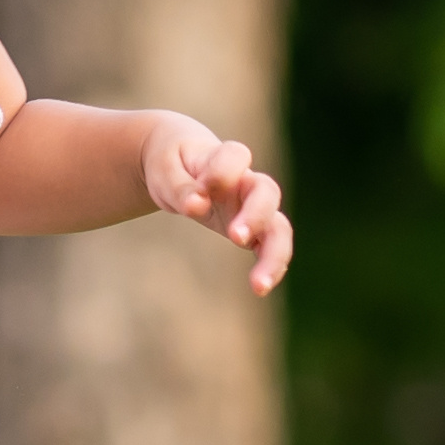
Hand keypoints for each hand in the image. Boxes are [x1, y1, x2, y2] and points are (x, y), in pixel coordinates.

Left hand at [143, 115, 292, 293]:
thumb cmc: (173, 165)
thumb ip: (180, 187)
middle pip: (267, 192)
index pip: (235, 156)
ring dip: (273, 254)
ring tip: (259, 284)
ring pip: (278, 226)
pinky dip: (270, 267)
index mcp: (224, 158)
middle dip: (256, 215)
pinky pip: (270, 247)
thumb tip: (197, 206)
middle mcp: (246, 181)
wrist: (181, 165)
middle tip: (235, 238)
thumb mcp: (165, 171)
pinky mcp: (253, 229)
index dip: (222, 171)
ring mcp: (253, 206)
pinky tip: (260, 288)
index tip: (202, 187)